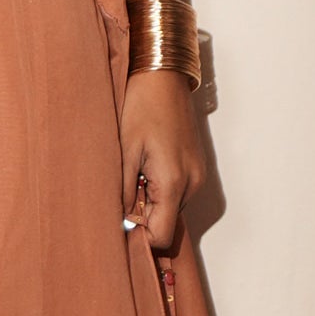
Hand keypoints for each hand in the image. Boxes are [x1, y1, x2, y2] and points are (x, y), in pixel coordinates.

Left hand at [120, 70, 212, 255]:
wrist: (163, 78)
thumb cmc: (141, 107)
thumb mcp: (123, 151)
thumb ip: (122, 191)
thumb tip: (120, 221)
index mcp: (174, 182)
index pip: (161, 236)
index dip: (139, 237)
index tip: (118, 225)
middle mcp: (192, 184)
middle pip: (167, 224)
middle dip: (142, 218)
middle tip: (120, 193)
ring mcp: (197, 176)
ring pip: (170, 209)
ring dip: (149, 202)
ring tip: (132, 174)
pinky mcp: (196, 168)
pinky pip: (176, 193)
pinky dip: (158, 190)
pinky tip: (144, 168)